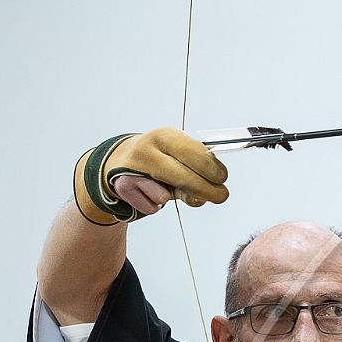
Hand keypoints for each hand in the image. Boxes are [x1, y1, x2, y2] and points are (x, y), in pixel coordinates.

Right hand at [73, 128, 228, 224]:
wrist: (118, 163)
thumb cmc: (159, 160)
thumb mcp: (177, 157)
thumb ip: (196, 171)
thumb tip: (210, 192)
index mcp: (166, 135)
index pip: (195, 153)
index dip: (213, 169)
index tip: (223, 179)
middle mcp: (148, 148)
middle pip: (184, 177)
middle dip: (207, 190)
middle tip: (221, 196)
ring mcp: (133, 167)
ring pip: (167, 195)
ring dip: (174, 197)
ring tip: (166, 186)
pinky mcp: (123, 187)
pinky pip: (152, 206)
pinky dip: (156, 204)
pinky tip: (148, 192)